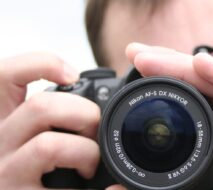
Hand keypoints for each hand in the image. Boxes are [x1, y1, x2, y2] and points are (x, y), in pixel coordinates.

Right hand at [0, 53, 100, 188]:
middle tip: (94, 131)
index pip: (5, 75)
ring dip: (86, 153)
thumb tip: (75, 81)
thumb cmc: (33, 169)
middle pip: (42, 107)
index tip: (72, 75)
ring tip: (90, 165)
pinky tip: (96, 189)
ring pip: (50, 146)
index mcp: (1, 120)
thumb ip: (46, 113)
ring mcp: (5, 175)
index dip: (41, 64)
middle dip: (85, 114)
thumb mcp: (27, 132)